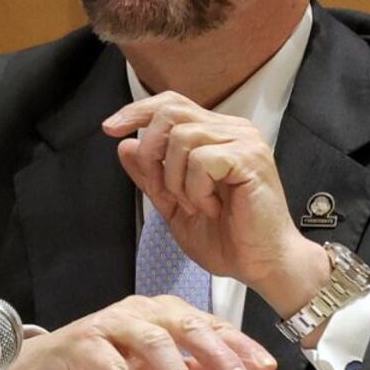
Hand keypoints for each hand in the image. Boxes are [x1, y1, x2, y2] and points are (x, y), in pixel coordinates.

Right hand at [5, 295, 275, 369]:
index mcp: (160, 316)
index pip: (207, 323)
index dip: (237, 344)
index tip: (263, 367)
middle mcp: (138, 313)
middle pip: (183, 322)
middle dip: (216, 351)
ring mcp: (109, 325)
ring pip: (152, 340)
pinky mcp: (82, 344)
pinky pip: (112, 366)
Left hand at [103, 92, 330, 316]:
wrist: (260, 265)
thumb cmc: (225, 236)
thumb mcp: (172, 203)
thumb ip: (149, 174)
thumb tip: (124, 144)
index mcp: (215, 134)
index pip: (170, 104)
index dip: (137, 112)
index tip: (109, 129)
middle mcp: (232, 129)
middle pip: (170, 112)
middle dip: (151, 151)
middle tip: (161, 189)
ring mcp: (245, 141)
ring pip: (182, 137)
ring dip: (175, 178)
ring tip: (194, 204)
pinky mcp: (251, 158)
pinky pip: (202, 159)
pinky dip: (195, 188)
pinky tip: (212, 206)